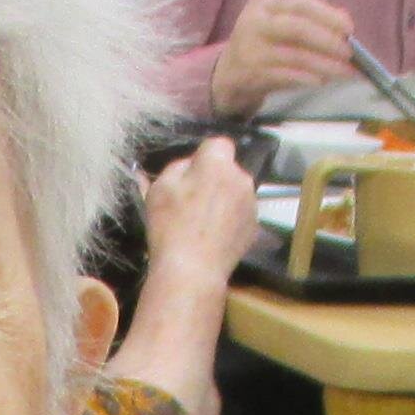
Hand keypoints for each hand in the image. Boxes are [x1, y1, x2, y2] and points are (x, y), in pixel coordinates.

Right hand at [139, 137, 260, 293]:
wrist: (192, 271)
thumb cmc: (171, 227)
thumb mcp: (159, 189)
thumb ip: (176, 168)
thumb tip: (188, 166)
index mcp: (217, 163)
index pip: (216, 143)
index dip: (202, 156)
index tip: (190, 175)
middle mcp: (241, 178)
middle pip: (227, 169)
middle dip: (214, 178)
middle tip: (193, 200)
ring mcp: (251, 203)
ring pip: (235, 191)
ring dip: (223, 198)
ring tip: (203, 222)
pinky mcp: (254, 227)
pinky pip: (240, 213)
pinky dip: (230, 219)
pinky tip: (213, 236)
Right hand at [212, 0, 355, 117]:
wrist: (229, 73)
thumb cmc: (263, 44)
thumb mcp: (280, 23)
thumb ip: (309, 19)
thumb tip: (344, 20)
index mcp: (264, 4)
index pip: (299, 4)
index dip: (326, 14)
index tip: (348, 27)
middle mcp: (256, 23)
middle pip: (298, 28)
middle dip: (327, 40)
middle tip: (348, 52)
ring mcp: (253, 50)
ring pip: (296, 56)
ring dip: (324, 64)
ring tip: (344, 71)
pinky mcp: (254, 74)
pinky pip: (288, 76)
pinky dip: (308, 78)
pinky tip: (321, 80)